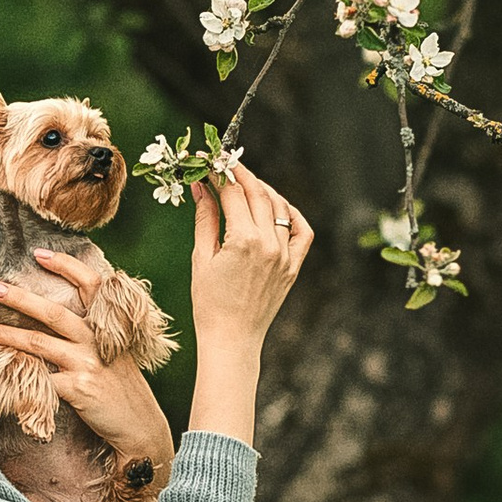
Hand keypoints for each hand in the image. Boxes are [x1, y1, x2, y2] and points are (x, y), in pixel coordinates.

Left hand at [0, 252, 175, 477]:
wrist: (140, 428)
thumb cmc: (123, 390)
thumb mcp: (116, 353)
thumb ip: (93, 334)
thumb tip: (57, 318)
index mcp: (107, 327)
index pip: (90, 284)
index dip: (66, 265)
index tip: (40, 254)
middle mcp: (98, 340)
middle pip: (54, 312)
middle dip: (20, 298)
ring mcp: (88, 364)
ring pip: (38, 343)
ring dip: (6, 336)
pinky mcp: (78, 389)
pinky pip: (40, 378)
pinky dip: (17, 375)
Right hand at [189, 158, 310, 353]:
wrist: (232, 339)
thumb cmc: (209, 303)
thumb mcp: (202, 257)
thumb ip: (205, 218)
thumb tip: (199, 186)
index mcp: (244, 240)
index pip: (232, 192)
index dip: (218, 172)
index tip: (207, 161)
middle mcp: (269, 244)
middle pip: (258, 193)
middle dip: (240, 174)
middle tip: (225, 164)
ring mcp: (285, 255)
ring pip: (279, 207)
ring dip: (263, 189)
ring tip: (246, 183)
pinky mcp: (293, 267)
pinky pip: (301, 231)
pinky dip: (291, 214)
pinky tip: (277, 206)